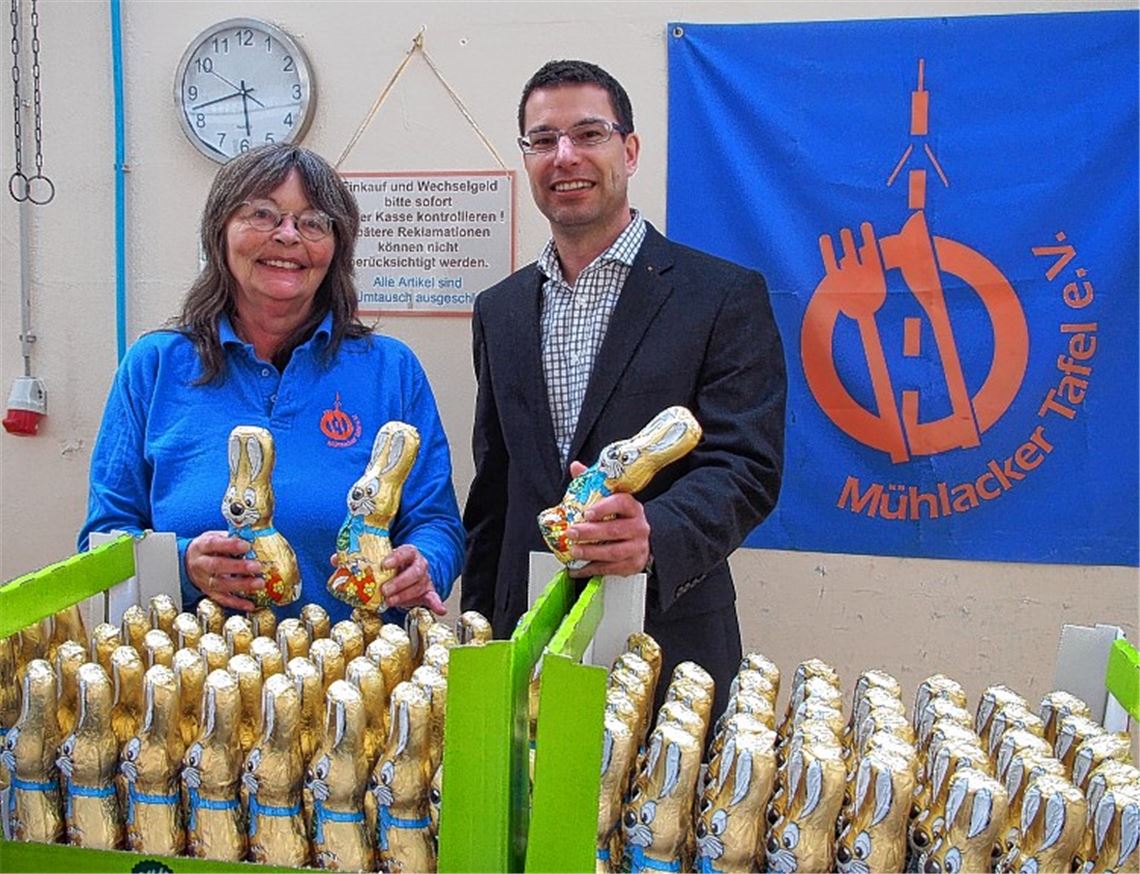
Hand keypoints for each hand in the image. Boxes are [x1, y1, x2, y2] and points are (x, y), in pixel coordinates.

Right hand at [185, 530, 263, 610]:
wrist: (188, 562)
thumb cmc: (208, 548)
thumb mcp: (215, 537)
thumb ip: (232, 537)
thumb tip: (254, 536)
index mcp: (202, 546)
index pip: (214, 544)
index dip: (230, 545)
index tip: (246, 545)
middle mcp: (200, 564)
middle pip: (217, 566)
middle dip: (238, 567)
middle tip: (257, 566)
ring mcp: (204, 580)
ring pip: (221, 584)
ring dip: (241, 585)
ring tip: (259, 583)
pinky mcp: (209, 593)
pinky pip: (222, 599)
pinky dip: (237, 603)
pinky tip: (250, 604)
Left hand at [381, 545, 445, 614]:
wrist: (409, 570)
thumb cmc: (395, 567)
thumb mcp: (386, 561)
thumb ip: (376, 566)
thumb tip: (357, 571)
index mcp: (410, 553)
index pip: (405, 552)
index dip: (395, 558)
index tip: (384, 565)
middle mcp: (420, 564)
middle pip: (414, 572)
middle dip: (398, 583)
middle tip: (385, 590)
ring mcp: (425, 578)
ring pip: (419, 586)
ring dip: (404, 596)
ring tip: (390, 601)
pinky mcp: (428, 591)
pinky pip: (433, 597)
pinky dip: (436, 604)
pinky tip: (440, 609)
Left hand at [564, 461, 651, 577]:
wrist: (641, 539)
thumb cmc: (622, 517)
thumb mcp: (611, 499)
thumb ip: (593, 483)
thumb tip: (575, 467)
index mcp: (633, 508)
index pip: (622, 503)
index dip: (604, 507)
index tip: (587, 512)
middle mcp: (639, 527)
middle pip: (615, 530)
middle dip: (590, 532)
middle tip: (572, 532)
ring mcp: (638, 547)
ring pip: (614, 551)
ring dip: (591, 552)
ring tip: (574, 550)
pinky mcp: (633, 564)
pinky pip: (611, 568)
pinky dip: (592, 569)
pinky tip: (578, 568)